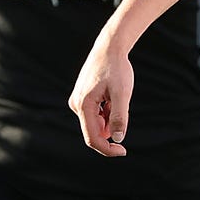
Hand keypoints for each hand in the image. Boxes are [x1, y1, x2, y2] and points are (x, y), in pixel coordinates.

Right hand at [68, 38, 134, 156]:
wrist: (109, 48)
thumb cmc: (117, 68)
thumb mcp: (122, 93)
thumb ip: (119, 116)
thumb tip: (118, 139)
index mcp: (83, 105)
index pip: (93, 138)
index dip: (108, 149)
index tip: (123, 151)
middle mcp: (76, 105)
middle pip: (95, 131)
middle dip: (111, 126)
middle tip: (123, 105)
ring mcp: (78, 101)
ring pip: (97, 123)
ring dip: (110, 118)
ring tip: (116, 96)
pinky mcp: (82, 98)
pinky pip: (96, 114)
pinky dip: (107, 111)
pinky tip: (111, 94)